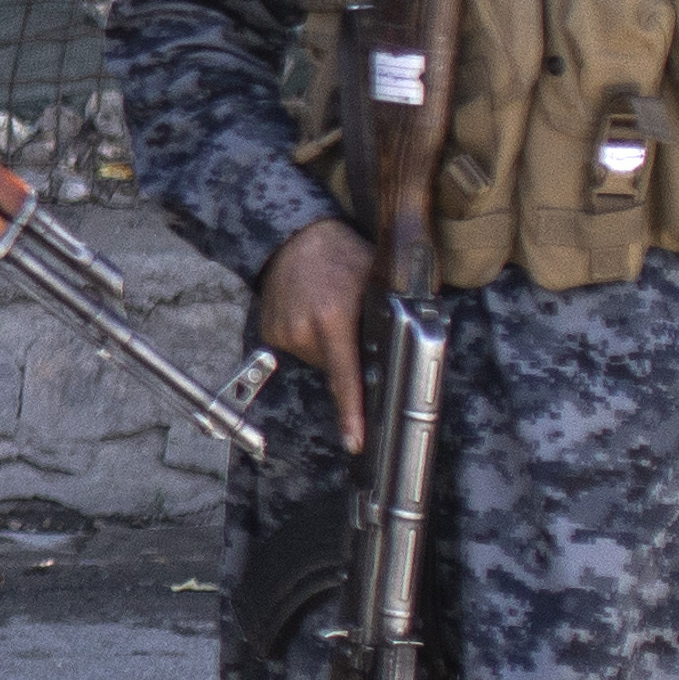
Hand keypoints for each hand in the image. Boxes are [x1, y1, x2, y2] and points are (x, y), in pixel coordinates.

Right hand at [260, 216, 377, 452]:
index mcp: (333, 318)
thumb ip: (388, 318)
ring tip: (329, 311)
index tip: (355, 441)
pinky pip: (300, 350)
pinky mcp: (270, 332)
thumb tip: (408, 355)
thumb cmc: (344, 256)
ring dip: (329, 346)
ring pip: (318, 360)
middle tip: (351, 322)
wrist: (297, 238)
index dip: (352, 412)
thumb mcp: (376, 282)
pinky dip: (310, 340)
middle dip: (350, 356)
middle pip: (335, 369)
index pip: (346, 377)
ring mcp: (283, 332)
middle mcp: (303, 329)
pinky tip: (312, 313)